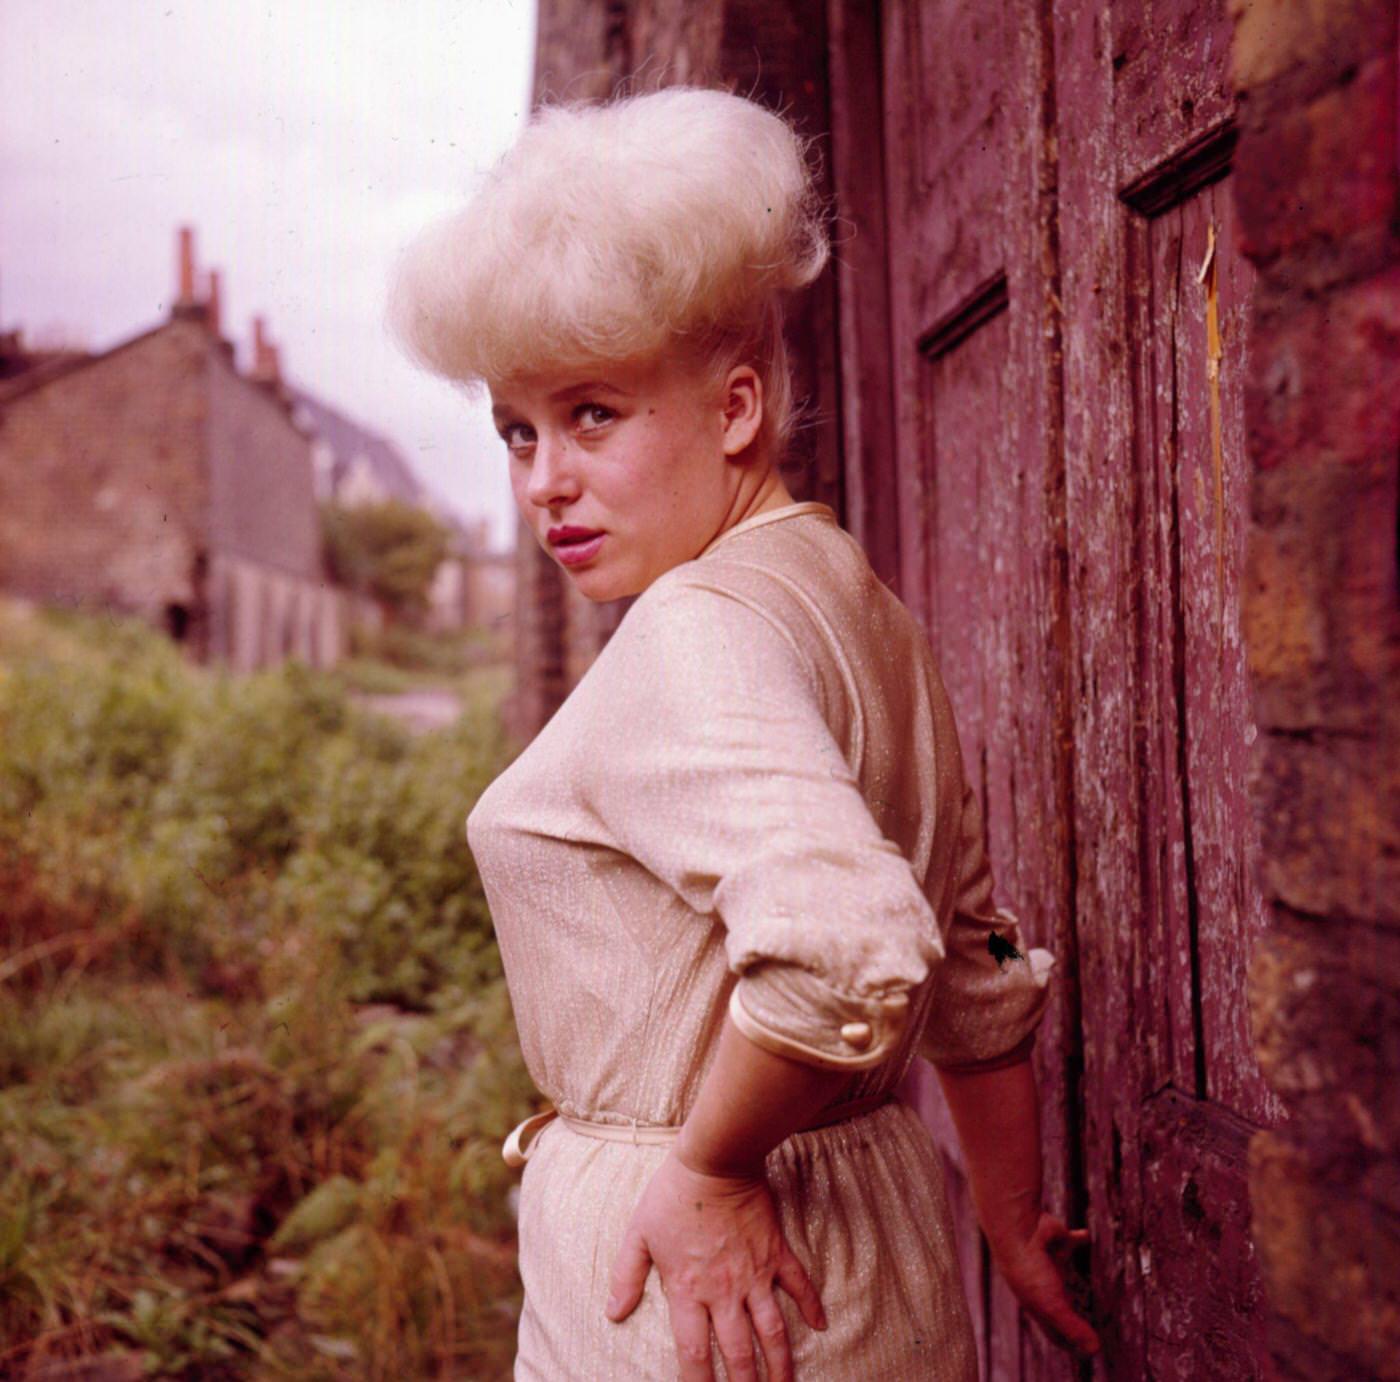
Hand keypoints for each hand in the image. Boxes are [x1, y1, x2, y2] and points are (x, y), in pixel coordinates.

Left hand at [604, 1147, 826, 1380]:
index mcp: (688, 1291)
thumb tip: (613, 1314)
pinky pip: (799, 1285)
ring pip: (773, 1332)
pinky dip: (811, 1307)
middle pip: (739, 1354)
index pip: (694, 1354)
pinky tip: (821, 1326)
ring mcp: (755, 1274)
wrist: (715, 1160)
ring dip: (781, 1364)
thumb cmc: (673, 1194)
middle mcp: (725, 1292)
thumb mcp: (639, 1233)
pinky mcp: (776, 1252)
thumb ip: (627, 1276)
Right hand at [989, 1214, 1099, 1355]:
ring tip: (1087, 1288)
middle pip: (1060, 1305)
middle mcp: (1043, 1285)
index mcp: (1040, 1306)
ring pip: (1064, 1276)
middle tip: (1087, 1326)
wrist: (1018, 1231)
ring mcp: (1049, 1263)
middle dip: (1071, 1316)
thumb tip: (1095, 1350)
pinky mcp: (1056, 1242)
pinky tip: (1086, 1235)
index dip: (1068, 1343)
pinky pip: (1070, 1240)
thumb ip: (1073, 1328)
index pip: (1055, 1331)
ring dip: (1076, 1281)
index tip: (1084, 1353)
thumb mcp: (1054, 1305)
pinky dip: (1079, 1238)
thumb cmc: (1030, 1272)